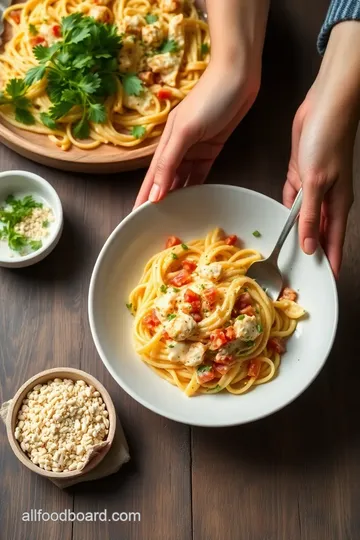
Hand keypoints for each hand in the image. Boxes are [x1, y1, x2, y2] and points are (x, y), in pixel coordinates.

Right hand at [134, 61, 259, 207]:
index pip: (153, 177)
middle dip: (159, 200)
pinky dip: (196, 186)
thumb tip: (156, 193)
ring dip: (178, 196)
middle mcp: (178, 148)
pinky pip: (201, 173)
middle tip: (153, 223)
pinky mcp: (212, 149)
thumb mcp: (184, 131)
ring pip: (183, 178)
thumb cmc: (210, 98)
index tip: (136, 216)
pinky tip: (194, 199)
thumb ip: (169, 163)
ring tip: (173, 217)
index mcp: (167, 142)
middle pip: (166, 180)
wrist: (238, 76)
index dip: (145, 196)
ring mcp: (195, 149)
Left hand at [283, 23, 359, 277]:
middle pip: (317, 233)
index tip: (325, 283)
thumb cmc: (328, 140)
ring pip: (303, 217)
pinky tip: (280, 218)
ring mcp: (313, 187)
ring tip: (285, 251)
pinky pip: (293, 198)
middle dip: (310, 252)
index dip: (330, 263)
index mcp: (336, 205)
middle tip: (297, 272)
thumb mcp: (316, 182)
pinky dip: (287, 208)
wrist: (325, 105)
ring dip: (295, 231)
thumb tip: (308, 246)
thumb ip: (309, 215)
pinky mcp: (301, 174)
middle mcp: (326, 200)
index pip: (333, 243)